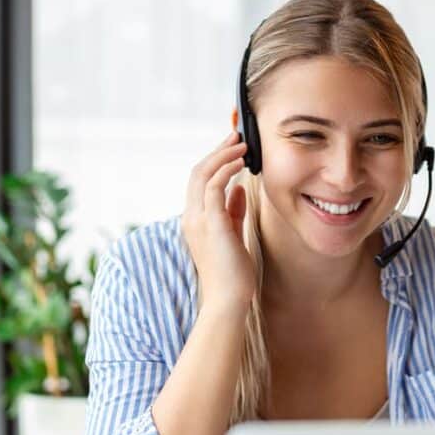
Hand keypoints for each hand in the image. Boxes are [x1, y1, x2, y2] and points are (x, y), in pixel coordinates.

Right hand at [181, 131, 255, 314]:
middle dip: (217, 151)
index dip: (214, 161)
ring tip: (242, 144)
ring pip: (203, 174)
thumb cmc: (232, 273)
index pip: (198, 182)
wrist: (228, 299)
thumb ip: (234, 210)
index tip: (231, 147)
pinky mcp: (212, 224)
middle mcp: (192, 217)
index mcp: (194, 220)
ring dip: (223, 155)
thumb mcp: (233, 235)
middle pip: (197, 172)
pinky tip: (242, 164)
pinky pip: (214, 187)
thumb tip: (240, 188)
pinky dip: (227, 170)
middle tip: (236, 136)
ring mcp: (199, 220)